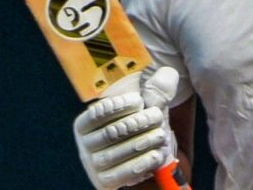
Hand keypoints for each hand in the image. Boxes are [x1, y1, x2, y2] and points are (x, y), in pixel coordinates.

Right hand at [74, 67, 179, 189]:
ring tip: (161, 135)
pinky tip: (156, 155)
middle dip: (136, 123)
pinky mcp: (105, 181)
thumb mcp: (145, 109)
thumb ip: (156, 92)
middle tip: (157, 116)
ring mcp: (93, 165)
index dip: (117, 106)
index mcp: (85, 123)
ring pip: (115, 154)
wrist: (137, 159)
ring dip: (142, 143)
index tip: (138, 100)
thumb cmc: (138, 128)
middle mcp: (85, 145)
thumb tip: (168, 74)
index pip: (96, 114)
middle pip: (109, 133)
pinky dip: (140, 164)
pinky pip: (121, 174)